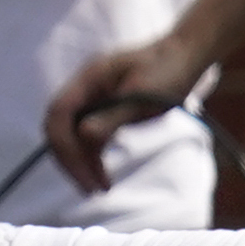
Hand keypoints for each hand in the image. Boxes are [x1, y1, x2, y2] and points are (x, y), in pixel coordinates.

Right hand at [43, 37, 203, 194]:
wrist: (186, 57)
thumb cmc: (168, 69)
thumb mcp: (143, 93)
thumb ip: (115, 114)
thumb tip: (85, 136)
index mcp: (87, 79)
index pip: (58, 115)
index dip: (65, 146)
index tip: (83, 173)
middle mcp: (84, 90)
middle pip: (61, 128)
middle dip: (71, 160)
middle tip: (91, 189)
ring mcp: (93, 100)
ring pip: (74, 136)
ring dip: (83, 162)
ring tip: (101, 188)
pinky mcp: (105, 111)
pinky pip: (90, 137)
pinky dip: (94, 156)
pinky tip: (104, 174)